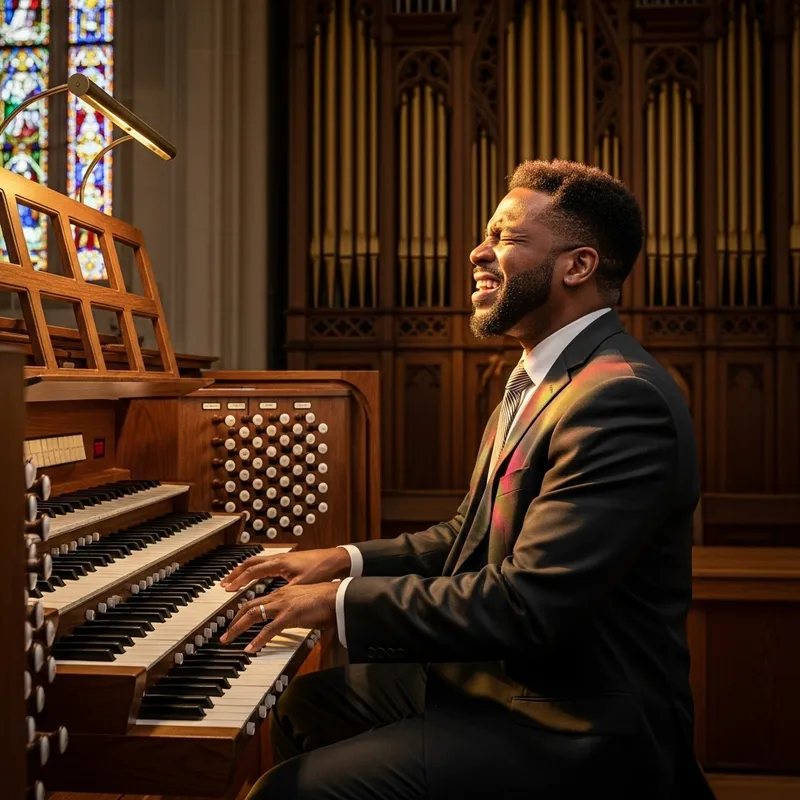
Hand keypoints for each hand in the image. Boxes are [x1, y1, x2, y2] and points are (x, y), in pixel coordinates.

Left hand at [219, 582, 338, 652]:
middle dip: (233, 620)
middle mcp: (279, 596)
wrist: (336, 596)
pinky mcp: (289, 615)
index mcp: (281, 593)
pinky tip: (251, 648)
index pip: (255, 600)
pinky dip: (258, 640)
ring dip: (238, 628)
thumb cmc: (323, 600)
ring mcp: (283, 605)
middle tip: (225, 633)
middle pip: (248, 606)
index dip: (242, 611)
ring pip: (253, 614)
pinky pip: (269, 629)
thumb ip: (291, 611)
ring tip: (229, 639)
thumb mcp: (302, 603)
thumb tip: (286, 621)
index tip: (234, 620)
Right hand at [220, 547, 350, 591]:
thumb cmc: (320, 570)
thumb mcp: (301, 584)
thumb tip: (270, 605)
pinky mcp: (286, 560)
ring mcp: (282, 558)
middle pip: (250, 563)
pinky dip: (254, 569)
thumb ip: (284, 593)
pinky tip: (254, 576)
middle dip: (235, 573)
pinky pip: (264, 563)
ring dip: (243, 570)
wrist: (334, 559)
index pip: (252, 570)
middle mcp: (278, 558)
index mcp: (279, 563)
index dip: (239, 580)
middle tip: (224, 584)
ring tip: (234, 580)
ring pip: (256, 561)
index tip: (227, 589)